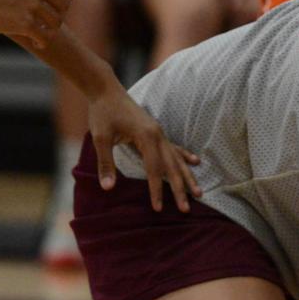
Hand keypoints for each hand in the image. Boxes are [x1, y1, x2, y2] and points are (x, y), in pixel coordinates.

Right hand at [0, 0, 73, 41]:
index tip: (61, 4)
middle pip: (63, 5)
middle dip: (57, 16)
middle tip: (46, 24)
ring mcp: (33, 4)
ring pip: (56, 23)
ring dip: (50, 31)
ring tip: (39, 34)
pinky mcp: (25, 23)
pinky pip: (45, 37)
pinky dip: (42, 42)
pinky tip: (36, 43)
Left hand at [86, 92, 199, 210]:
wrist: (106, 90)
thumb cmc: (103, 113)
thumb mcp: (100, 138)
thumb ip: (105, 164)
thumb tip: (108, 188)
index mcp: (146, 137)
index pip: (154, 169)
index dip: (156, 190)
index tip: (158, 208)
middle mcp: (157, 135)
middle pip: (171, 167)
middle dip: (179, 189)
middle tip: (186, 209)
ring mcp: (159, 133)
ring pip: (177, 159)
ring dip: (187, 176)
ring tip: (199, 192)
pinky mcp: (156, 131)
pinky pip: (174, 147)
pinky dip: (184, 156)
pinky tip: (195, 162)